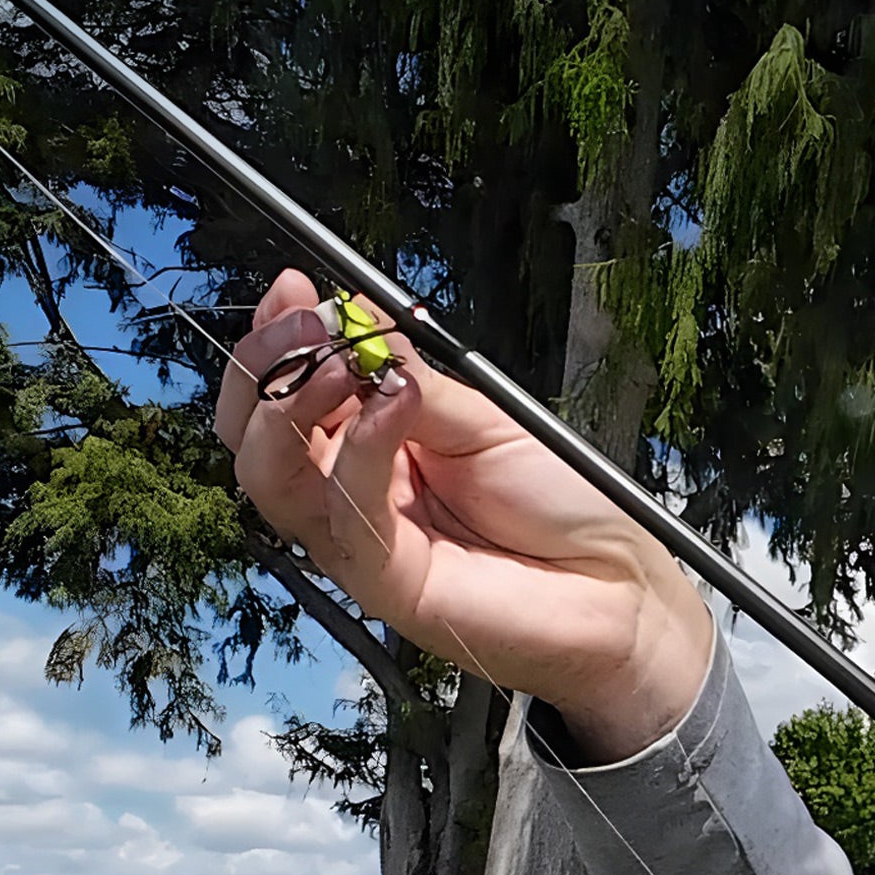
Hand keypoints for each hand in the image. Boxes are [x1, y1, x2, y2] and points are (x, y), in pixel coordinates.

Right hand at [212, 270, 714, 758]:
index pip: (285, 396)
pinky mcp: (383, 581)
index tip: (292, 287)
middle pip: (255, 438)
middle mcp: (348, 494)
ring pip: (273, 479)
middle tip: (303, 321)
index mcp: (366, 448)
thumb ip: (413, 375)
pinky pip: (347, 513)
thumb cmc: (561, 504)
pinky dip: (362, 448)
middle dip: (266, 369)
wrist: (619, 587)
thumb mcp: (485, 417)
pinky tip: (396, 400)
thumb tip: (351, 310)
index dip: (277, 342)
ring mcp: (358, 541)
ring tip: (345, 358)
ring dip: (294, 406)